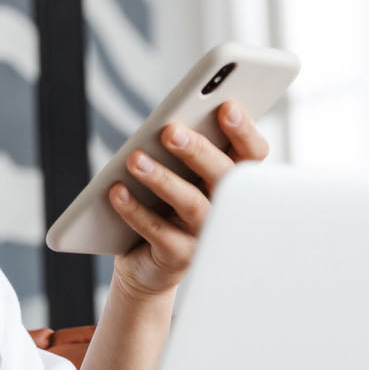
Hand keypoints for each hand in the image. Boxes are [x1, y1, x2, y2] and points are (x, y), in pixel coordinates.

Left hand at [108, 100, 269, 297]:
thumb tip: (168, 127)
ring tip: (134, 159)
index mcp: (231, 180)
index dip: (244, 131)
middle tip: (170, 131)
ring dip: (162, 179)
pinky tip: (117, 192)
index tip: (226, 107)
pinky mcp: (179, 256)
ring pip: (191, 203)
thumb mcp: (178, 174)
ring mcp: (204, 234)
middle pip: (223, 176)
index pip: (251, 153)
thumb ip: (181, 150)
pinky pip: (158, 231)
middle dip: (198, 151)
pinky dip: (135, 210)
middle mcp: (225, 207)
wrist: (149, 263)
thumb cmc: (165, 206)